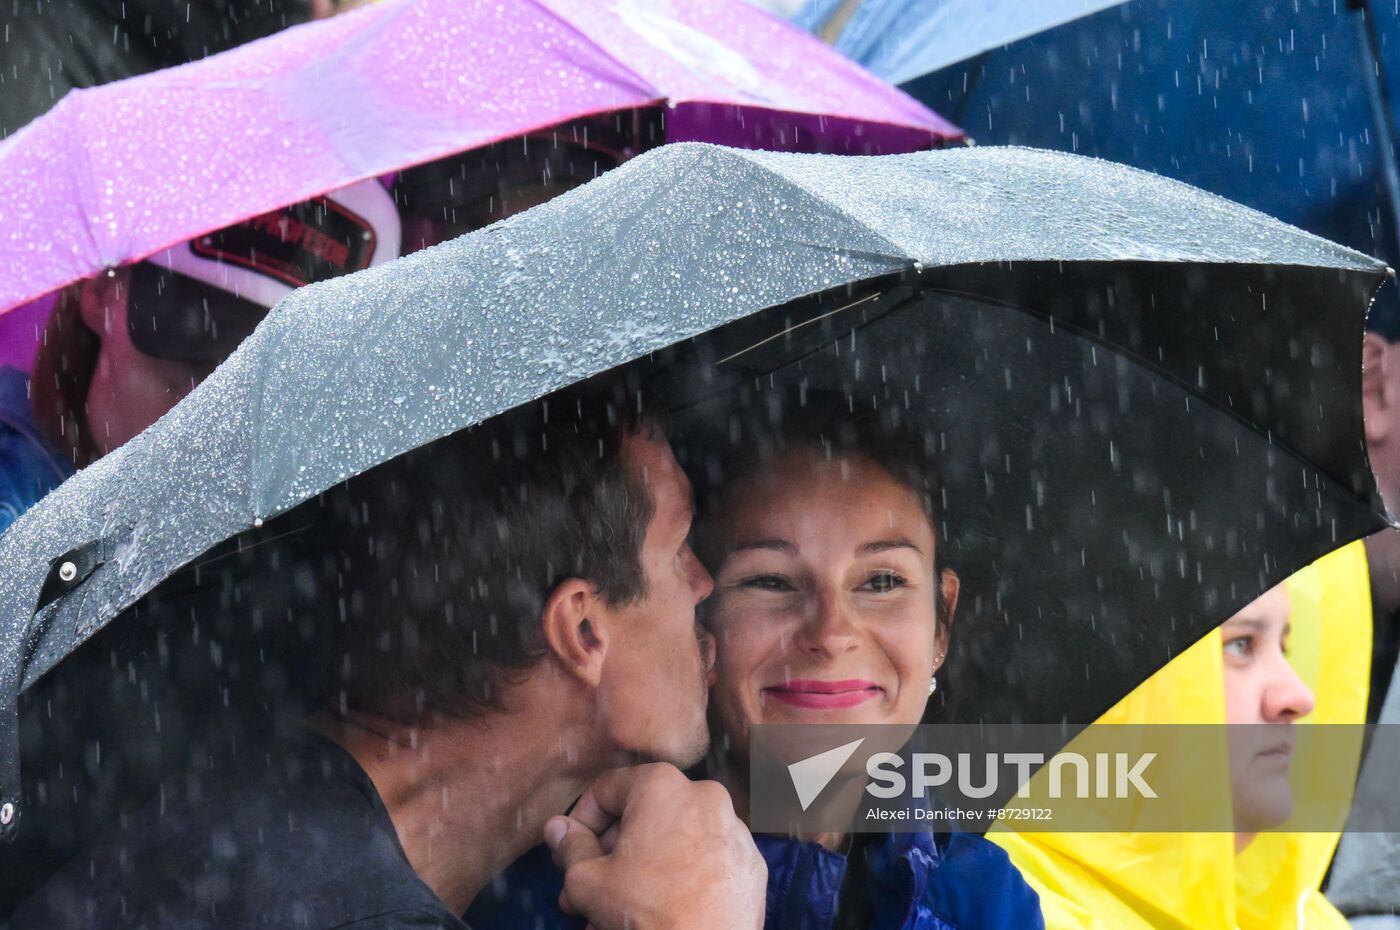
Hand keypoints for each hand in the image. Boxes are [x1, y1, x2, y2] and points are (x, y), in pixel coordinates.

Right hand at [542, 763, 765, 929]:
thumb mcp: (588, 880)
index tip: (568, 852)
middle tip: (585, 888)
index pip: (605, 789)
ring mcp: (733, 829)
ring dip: (641, 868)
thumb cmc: (645, 911)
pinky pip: (704, 859)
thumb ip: (570, 847)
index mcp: (662, 785)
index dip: (579, 822)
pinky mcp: (750, 862)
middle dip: (609, 853)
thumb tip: (557, 828)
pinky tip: (660, 907)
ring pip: (672, 840)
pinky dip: (680, 876)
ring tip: (617, 906)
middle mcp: (704, 795)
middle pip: (641, 816)